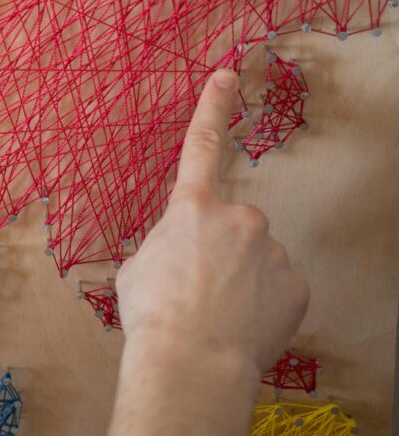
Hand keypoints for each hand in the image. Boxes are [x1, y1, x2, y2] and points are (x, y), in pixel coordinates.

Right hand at [116, 68, 309, 372]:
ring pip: (256, 259)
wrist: (192, 361)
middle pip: (231, 226)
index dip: (212, 107)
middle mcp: (239, 218)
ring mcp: (273, 251)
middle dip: (218, 251)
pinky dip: (263, 304)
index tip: (226, 74)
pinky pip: (278, 288)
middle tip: (195, 291)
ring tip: (215, 315)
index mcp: (192, 208)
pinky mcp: (297, 286)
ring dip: (240, 280)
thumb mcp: (138, 268)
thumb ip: (166, 245)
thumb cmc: (153, 314)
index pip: (201, 146)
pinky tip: (240, 326)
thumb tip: (183, 256)